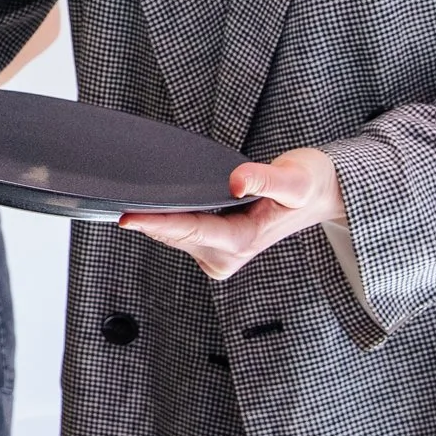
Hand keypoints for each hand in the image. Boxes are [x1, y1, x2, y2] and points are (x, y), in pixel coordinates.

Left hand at [119, 147, 346, 280]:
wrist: (318, 194)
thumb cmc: (307, 184)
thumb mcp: (294, 179)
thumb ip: (266, 179)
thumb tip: (238, 181)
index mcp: (243, 241)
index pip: (191, 231)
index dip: (157, 224)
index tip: (127, 218)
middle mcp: (227, 256)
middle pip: (175, 235)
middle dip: (149, 218)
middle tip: (117, 196)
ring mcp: (218, 256)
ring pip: (174, 236)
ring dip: (155, 218)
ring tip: (131, 196)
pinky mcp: (212, 249)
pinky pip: (179, 233)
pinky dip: (166, 219)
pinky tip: (155, 204)